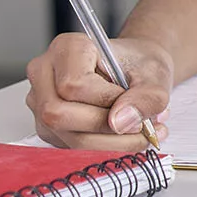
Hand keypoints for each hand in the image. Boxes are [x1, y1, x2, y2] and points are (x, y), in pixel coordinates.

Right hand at [26, 34, 172, 149]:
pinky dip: (106, 147)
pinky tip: (127, 136)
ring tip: (144, 132)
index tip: (133, 99)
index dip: (108, 100)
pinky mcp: (48, 127)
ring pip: (67, 137)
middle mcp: (45, 73)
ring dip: (113, 143)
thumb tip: (120, 123)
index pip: (74, 86)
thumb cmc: (141, 66)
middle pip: (59, 114)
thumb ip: (146, 97)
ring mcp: (41, 102)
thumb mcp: (156, 76)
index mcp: (67, 48)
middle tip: (144, 126)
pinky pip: (72, 147)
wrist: (138, 70)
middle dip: (108, 128)